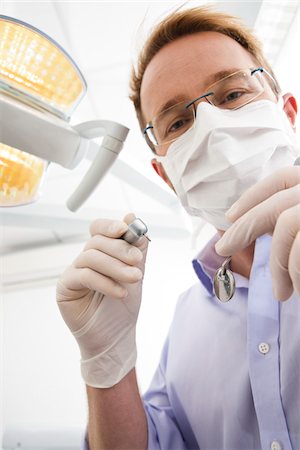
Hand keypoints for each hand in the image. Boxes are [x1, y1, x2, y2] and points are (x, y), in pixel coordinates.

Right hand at [56, 213, 148, 386]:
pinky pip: (84, 276)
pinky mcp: (66, 287)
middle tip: (137, 261)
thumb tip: (132, 218)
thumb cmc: (123, 307)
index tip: (124, 228)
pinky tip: (119, 292)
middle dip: (120, 249)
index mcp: (102, 252)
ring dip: (116, 267)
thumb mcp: (136, 273)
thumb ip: (136, 248)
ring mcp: (74, 272)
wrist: (115, 338)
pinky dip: (105, 282)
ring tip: (134, 279)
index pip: (99, 229)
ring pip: (91, 257)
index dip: (110, 226)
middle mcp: (86, 259)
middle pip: (97, 242)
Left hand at [215, 166, 299, 300]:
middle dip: (244, 228)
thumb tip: (249, 228)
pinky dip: (295, 273)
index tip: (229, 215)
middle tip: (223, 249)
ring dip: (278, 265)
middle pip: (277, 204)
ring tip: (280, 293)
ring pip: (287, 227)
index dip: (254, 195)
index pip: (283, 178)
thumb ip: (286, 222)